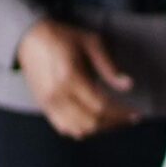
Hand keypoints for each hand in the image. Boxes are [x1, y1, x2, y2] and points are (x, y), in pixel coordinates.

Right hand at [16, 20, 138, 137]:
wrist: (29, 38)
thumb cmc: (62, 37)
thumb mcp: (91, 42)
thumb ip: (109, 66)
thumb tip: (128, 85)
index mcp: (70, 78)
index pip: (100, 106)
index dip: (121, 114)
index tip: (136, 114)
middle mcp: (57, 95)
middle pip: (90, 122)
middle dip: (114, 124)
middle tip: (130, 118)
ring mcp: (47, 103)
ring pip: (77, 129)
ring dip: (100, 129)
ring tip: (116, 121)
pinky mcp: (43, 106)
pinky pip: (64, 127)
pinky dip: (82, 130)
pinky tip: (97, 122)